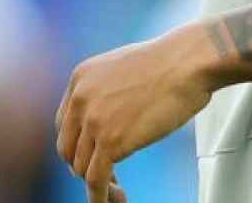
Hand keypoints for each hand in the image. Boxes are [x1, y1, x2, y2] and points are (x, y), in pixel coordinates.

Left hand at [55, 25, 218, 202]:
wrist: (186, 63)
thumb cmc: (169, 63)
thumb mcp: (122, 67)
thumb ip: (106, 90)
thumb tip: (110, 113)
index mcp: (80, 79)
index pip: (64, 124)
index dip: (78, 144)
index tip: (93, 154)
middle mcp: (79, 99)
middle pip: (67, 148)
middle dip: (83, 163)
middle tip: (105, 173)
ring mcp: (93, 121)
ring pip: (80, 167)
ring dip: (97, 182)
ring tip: (117, 189)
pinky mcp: (111, 142)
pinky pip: (96, 179)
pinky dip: (100, 196)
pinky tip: (110, 201)